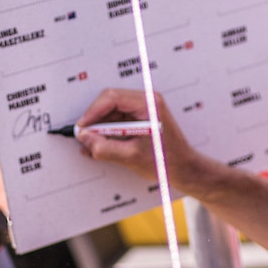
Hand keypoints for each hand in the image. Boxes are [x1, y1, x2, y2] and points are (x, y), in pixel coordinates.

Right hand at [72, 88, 216, 193]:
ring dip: (99, 128)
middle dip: (94, 120)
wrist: (185, 170)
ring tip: (90, 145)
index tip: (82, 128)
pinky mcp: (140, 120)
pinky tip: (99, 145)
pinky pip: (117, 121)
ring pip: (111, 112)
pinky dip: (106, 132)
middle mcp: (146, 102)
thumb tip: (84, 139)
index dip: (92, 113)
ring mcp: (143, 110)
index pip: (111, 98)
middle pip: (109, 102)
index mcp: (148, 104)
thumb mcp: (131, 157)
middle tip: (83, 137)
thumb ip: (105, 147)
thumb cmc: (166, 162)